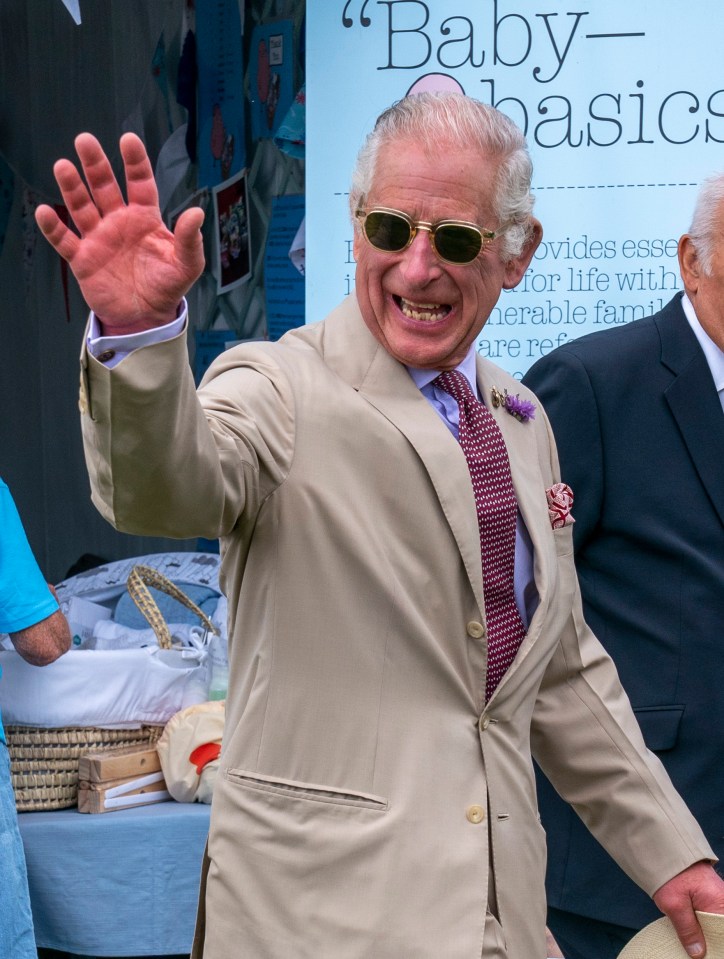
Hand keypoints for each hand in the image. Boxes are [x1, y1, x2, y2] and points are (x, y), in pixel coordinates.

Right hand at [35, 132, 204, 332]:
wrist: (147, 317)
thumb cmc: (168, 286)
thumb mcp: (187, 265)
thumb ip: (190, 240)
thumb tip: (196, 213)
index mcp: (145, 217)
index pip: (139, 182)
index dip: (134, 162)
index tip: (128, 140)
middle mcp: (119, 221)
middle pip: (104, 187)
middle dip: (95, 164)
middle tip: (85, 140)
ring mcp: (99, 238)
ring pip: (82, 207)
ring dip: (71, 188)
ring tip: (63, 166)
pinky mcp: (83, 259)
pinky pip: (64, 241)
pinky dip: (53, 228)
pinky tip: (44, 212)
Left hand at [653, 861, 723, 956]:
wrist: (665, 849)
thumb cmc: (671, 874)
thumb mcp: (675, 904)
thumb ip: (687, 929)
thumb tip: (698, 954)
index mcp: (721, 905)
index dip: (717, 946)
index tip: (706, 954)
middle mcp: (723, 904)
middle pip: (720, 932)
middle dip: (710, 943)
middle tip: (695, 952)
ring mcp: (717, 901)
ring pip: (714, 927)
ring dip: (704, 936)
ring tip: (693, 947)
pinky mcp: (709, 900)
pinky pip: (709, 919)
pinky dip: (701, 928)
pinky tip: (692, 936)